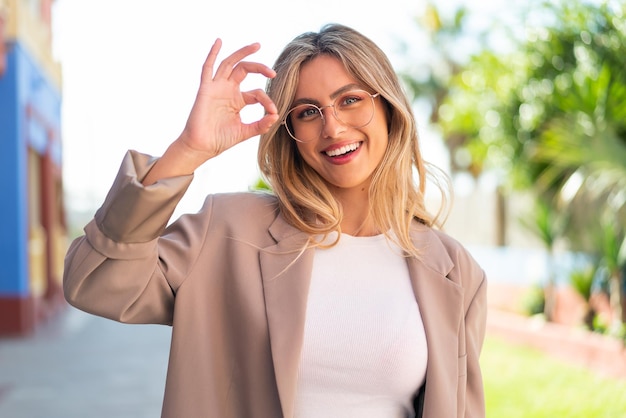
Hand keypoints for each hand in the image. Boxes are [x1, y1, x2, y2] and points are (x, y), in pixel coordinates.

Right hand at [178, 39, 278, 159]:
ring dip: (242, 53)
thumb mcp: (245, 132)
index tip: (273, 111)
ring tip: (256, 46)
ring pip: (230, 63)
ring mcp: (216, 88)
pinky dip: (212, 54)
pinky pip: (207, 68)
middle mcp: (228, 90)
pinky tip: (218, 42)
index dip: (267, 100)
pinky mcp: (205, 89)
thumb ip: (260, 125)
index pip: (257, 92)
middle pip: (244, 70)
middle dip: (259, 67)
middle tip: (272, 72)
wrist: (202, 147)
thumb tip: (276, 116)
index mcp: (238, 100)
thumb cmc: (220, 139)